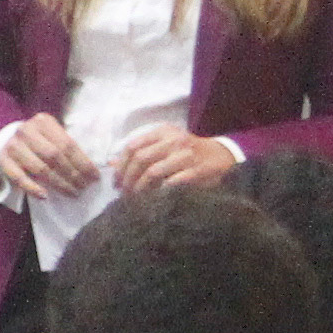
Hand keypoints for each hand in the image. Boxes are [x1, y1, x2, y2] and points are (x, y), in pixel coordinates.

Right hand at [0, 116, 94, 203]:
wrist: (6, 137)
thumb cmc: (37, 140)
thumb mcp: (51, 135)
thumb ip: (66, 147)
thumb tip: (90, 170)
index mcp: (43, 122)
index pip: (67, 144)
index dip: (83, 162)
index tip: (94, 177)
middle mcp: (27, 131)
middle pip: (55, 156)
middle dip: (73, 174)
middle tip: (84, 187)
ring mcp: (14, 146)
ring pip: (40, 168)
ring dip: (58, 183)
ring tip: (72, 192)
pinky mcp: (3, 161)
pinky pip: (20, 178)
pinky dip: (33, 188)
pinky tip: (45, 196)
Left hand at [114, 129, 243, 194]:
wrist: (221, 156)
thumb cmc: (186, 152)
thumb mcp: (164, 145)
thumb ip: (140, 152)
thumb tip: (112, 165)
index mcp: (163, 131)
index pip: (132, 146)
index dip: (121, 166)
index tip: (116, 182)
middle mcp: (174, 140)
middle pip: (140, 159)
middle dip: (128, 179)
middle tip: (124, 194)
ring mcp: (185, 155)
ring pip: (153, 172)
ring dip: (140, 188)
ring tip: (135, 199)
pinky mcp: (196, 171)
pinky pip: (171, 183)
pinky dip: (158, 193)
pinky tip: (153, 201)